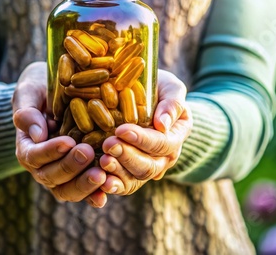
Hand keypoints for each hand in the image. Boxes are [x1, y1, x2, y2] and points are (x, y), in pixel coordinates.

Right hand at [12, 62, 107, 207]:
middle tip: (88, 152)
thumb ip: (28, 112)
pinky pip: (86, 191)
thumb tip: (38, 135)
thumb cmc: (40, 89)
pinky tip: (109, 187)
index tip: (68, 141)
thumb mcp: (30, 92)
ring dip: (84, 185)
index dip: (50, 151)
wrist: (57, 91)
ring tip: (101, 174)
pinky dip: (96, 193)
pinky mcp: (81, 176)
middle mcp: (42, 166)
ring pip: (68, 190)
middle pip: (51, 177)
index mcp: (27, 147)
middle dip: (69, 167)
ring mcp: (61, 175)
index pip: (33, 156)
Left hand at [99, 70, 191, 194]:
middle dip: (127, 156)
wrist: (149, 98)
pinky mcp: (128, 172)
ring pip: (135, 179)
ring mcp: (145, 167)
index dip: (142, 139)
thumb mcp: (171, 89)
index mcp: (175, 137)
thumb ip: (172, 104)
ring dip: (118, 172)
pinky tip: (100, 182)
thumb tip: (162, 124)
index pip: (161, 144)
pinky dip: (112, 185)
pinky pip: (123, 185)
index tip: (121, 130)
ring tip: (102, 162)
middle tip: (108, 145)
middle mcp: (163, 158)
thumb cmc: (160, 89)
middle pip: (148, 166)